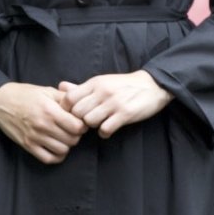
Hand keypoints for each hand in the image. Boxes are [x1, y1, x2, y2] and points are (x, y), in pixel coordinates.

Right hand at [0, 82, 84, 163]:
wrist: (1, 101)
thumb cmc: (26, 94)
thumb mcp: (47, 91)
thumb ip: (66, 98)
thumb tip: (82, 105)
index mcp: (50, 110)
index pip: (77, 127)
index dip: (82, 125)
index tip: (79, 122)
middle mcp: (43, 126)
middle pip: (72, 140)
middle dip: (76, 135)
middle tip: (71, 129)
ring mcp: (34, 137)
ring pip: (62, 150)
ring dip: (66, 145)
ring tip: (63, 137)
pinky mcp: (27, 146)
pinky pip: (48, 158)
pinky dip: (56, 156)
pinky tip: (56, 147)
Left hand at [58, 71, 174, 137]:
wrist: (152, 85)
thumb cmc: (123, 85)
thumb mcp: (102, 82)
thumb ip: (81, 87)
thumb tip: (60, 87)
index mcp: (95, 82)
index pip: (69, 98)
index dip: (67, 109)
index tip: (74, 114)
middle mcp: (103, 91)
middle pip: (77, 112)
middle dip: (79, 120)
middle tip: (86, 121)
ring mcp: (114, 103)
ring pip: (89, 122)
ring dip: (92, 126)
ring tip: (99, 123)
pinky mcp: (125, 114)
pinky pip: (105, 129)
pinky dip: (104, 133)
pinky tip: (108, 128)